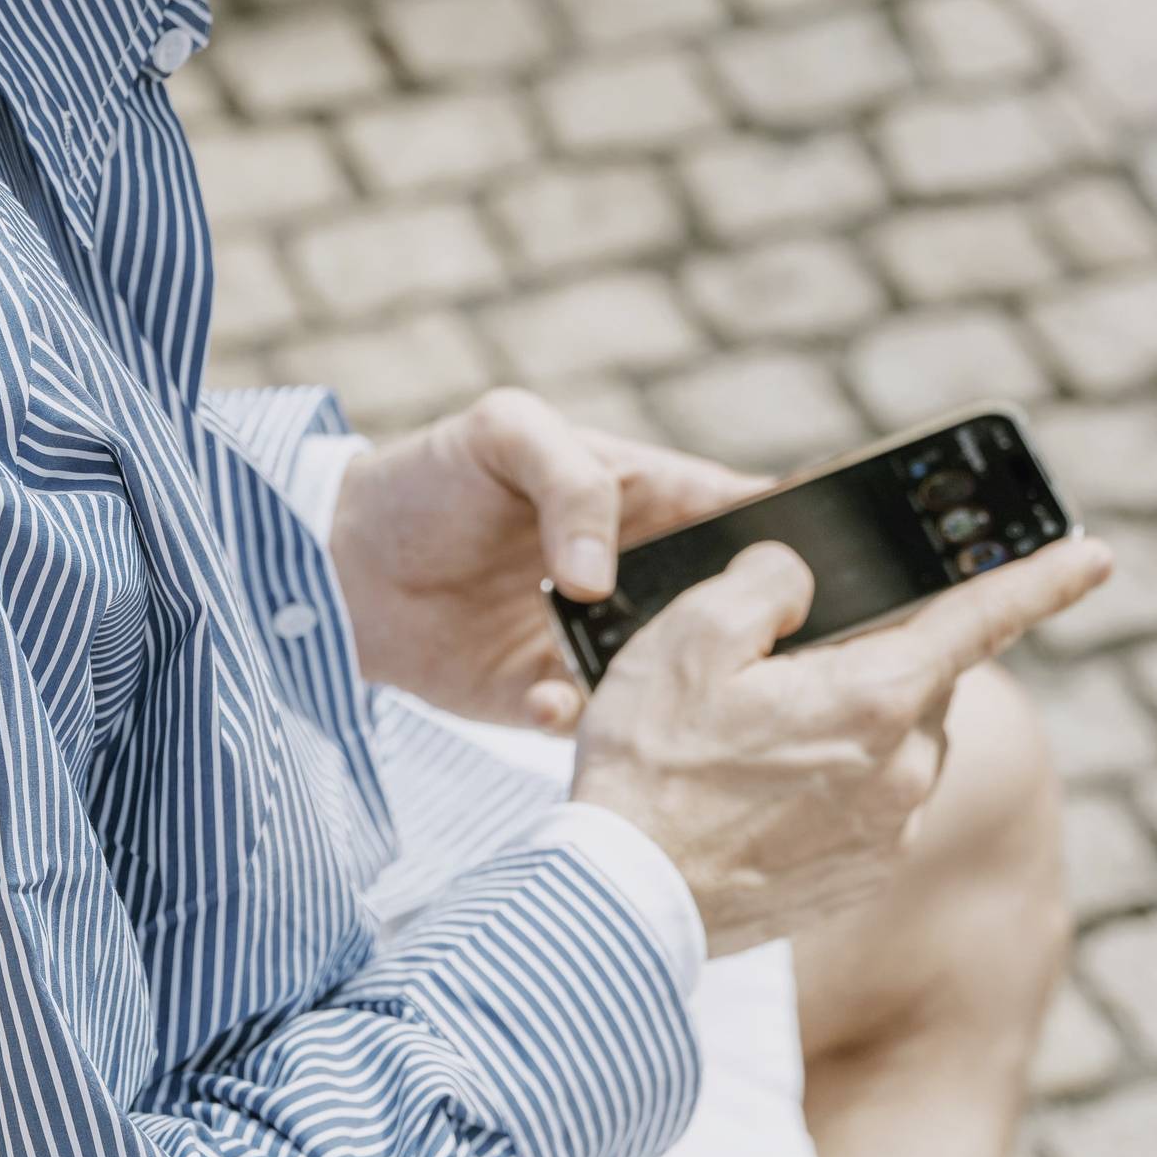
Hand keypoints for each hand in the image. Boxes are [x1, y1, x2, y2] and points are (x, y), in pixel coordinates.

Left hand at [326, 389, 757, 729]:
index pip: (739, 511)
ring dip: (668, 689)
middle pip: (722, 608)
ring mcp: (594, 641)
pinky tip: (547, 699)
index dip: (788, 537)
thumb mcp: (503, 431)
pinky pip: (591, 725)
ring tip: (652, 691)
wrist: (335, 561)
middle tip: (753, 655)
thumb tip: (599, 575)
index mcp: (643, 496)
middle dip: (746, 632)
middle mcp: (633, 574)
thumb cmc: (428, 476)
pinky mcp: (545, 698)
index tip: (821, 570)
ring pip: (669, 678)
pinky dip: (580, 721)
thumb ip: (569, 479)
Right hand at [572, 530, 1112, 955]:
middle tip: (770, 671)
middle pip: (915, 677)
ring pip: (894, 740)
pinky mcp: (864, 875)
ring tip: (744, 742)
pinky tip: (752, 793)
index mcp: (878, 697)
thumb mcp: (691, 634)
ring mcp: (889, 831)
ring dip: (846, 721)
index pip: (981, 618)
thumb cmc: (653, 762)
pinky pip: (869, 799)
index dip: (1042, 578)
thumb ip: (767, 584)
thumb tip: (802, 584)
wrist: (623, 903)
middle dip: (866, 657)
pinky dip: (829, 781)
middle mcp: (906, 768)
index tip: (1096, 555)